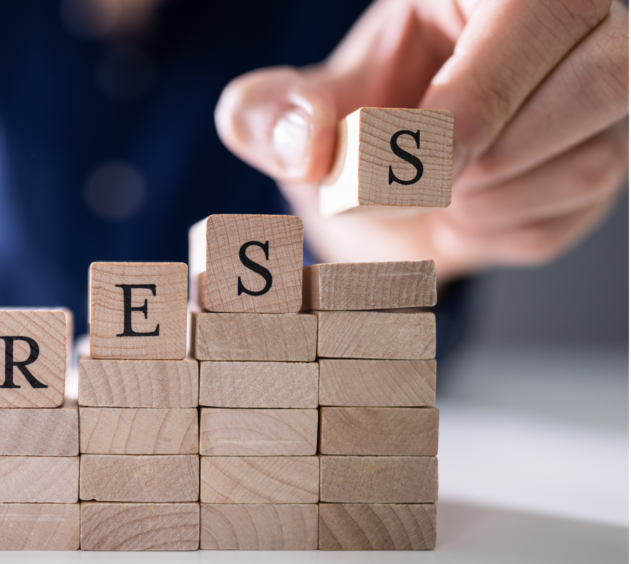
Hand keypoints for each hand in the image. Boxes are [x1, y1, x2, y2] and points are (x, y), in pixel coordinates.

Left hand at [215, 0, 627, 282]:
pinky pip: (570, 212)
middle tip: (397, 184)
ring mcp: (610, 89)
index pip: (531, 17)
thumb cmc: (360, 118)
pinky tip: (463, 206)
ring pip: (585, 162)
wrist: (392, 180)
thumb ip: (278, 115)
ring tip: (432, 186)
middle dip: (468, 165)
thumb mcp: (308, 105)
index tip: (380, 172)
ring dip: (481, 202)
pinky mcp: (611, 156)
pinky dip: (496, 230)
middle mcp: (582, 20)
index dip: (459, 111)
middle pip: (581, 92)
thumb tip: (299, 141)